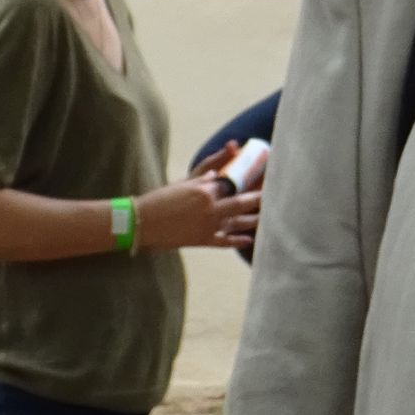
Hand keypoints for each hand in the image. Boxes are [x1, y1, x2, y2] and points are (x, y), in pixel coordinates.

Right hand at [134, 153, 261, 250]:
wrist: (143, 223)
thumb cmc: (160, 199)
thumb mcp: (183, 181)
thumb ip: (204, 173)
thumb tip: (219, 171)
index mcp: (205, 190)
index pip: (231, 183)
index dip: (246, 179)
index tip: (259, 177)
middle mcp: (210, 208)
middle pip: (241, 202)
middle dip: (257, 198)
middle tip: (272, 194)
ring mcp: (209, 226)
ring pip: (238, 222)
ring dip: (254, 219)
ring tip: (268, 216)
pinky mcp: (203, 241)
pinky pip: (225, 242)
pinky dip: (238, 241)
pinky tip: (250, 240)